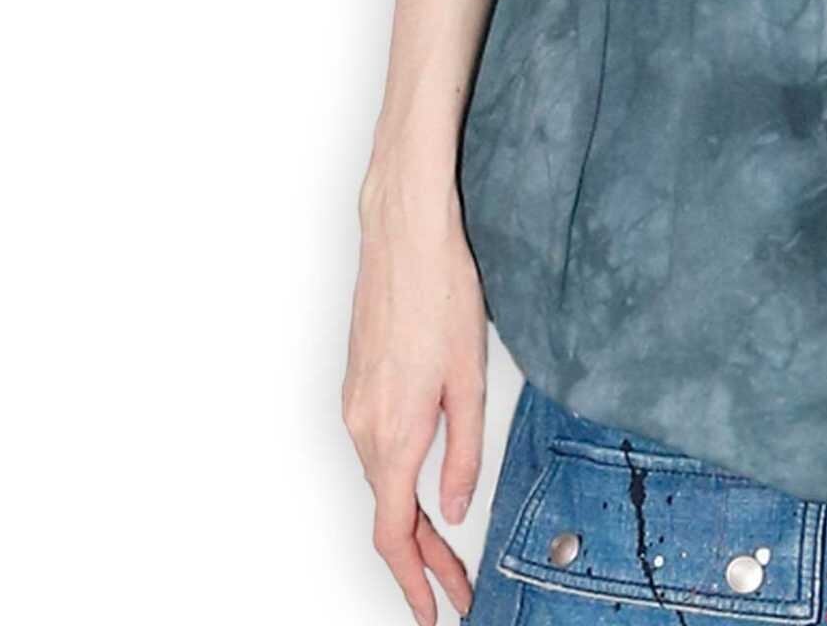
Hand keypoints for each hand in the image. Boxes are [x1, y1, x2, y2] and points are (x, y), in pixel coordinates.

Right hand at [341, 176, 487, 622]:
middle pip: (388, 517)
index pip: (396, 534)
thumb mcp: (470, 378)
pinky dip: (399, 485)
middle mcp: (363, 428)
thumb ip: (463, 451)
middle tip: (457, 588)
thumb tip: (458, 506)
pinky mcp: (358, 388)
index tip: (438, 608)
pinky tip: (424, 489)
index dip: (418, 580)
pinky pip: (376, 454)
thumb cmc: (441, 294)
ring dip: (412, 524)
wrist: (403, 238)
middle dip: (423, 561)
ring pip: (381, 486)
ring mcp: (355, 408)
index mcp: (394, 433)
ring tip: (449, 549)